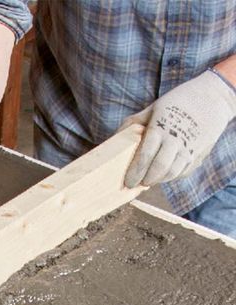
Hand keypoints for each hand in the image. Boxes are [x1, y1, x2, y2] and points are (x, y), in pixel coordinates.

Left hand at [124, 70, 235, 187]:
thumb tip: (113, 140)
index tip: (127, 182)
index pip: (145, 155)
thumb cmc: (177, 103)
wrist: (213, 97)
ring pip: (172, 173)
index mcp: (162, 127)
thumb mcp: (153, 108)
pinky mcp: (199, 154)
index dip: (135, 171)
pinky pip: (182, 172)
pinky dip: (170, 177)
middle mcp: (177, 139)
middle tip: (136, 184)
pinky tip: (162, 174)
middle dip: (145, 180)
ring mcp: (191, 148)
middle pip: (159, 168)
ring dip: (158, 180)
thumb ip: (133, 124)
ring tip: (148, 180)